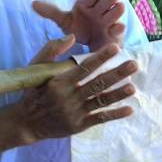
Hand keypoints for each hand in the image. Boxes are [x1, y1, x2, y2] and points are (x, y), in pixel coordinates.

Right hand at [0, 39, 138, 152]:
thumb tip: (72, 35)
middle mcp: (68, 97)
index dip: (101, 57)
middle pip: (97, 84)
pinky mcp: (79, 125)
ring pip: (100, 101)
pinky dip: (114, 115)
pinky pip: (99, 119)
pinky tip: (129, 109)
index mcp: (59, 82)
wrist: (27, 122)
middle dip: (117, 74)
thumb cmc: (33, 91)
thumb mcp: (35, 68)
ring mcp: (75, 113)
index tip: (115, 47)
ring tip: (133, 87)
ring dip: (118, 94)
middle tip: (134, 64)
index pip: (84, 67)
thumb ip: (52, 49)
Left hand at [32, 0, 127, 51]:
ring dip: (115, 10)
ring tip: (114, 11)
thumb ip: (52, 12)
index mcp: (89, 1)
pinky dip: (118, 27)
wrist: (92, 47)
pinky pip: (120, 27)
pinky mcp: (116, 32)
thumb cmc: (80, 28)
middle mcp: (101, 7)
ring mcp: (110, 19)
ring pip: (118, 9)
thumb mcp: (65, 21)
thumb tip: (33, 4)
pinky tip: (114, 29)